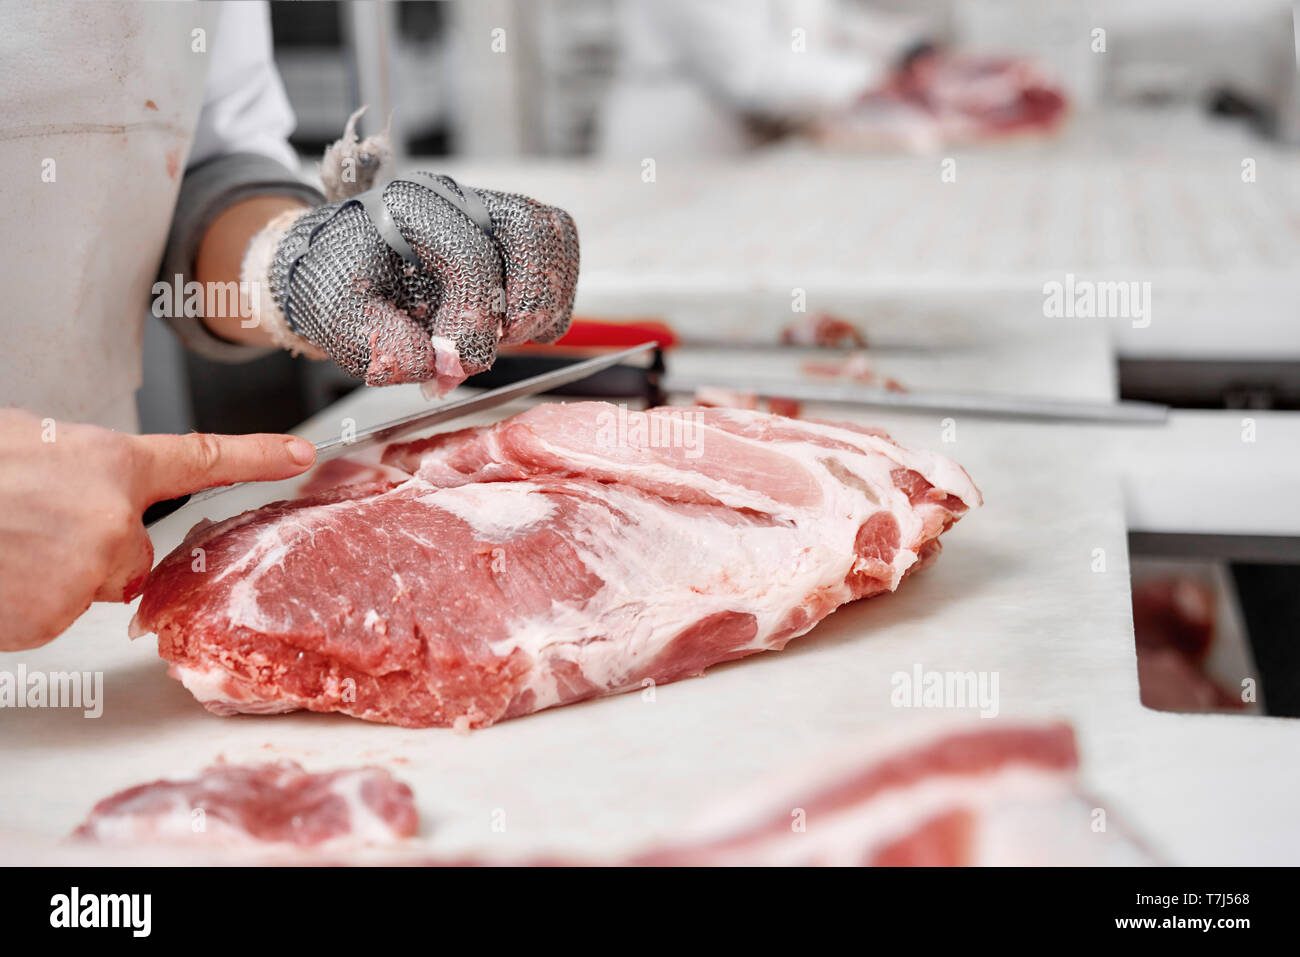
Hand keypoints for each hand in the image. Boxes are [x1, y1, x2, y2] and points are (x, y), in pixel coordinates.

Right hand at [0, 409, 315, 650]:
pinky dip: (21, 602)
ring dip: (49, 574)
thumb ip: (76, 469)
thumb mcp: (25, 444)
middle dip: (89, 548)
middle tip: (24, 526)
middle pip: (130, 552)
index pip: (201, 458)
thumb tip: (83, 484)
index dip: (256, 456)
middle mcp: (114, 519)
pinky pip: (49, 614)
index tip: (300, 454)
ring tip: (1, 545)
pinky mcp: (55, 616)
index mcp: (108, 463)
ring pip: (87, 584)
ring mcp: (87, 571)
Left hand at [251, 175, 578, 393]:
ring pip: (551, 234)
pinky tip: (522, 328)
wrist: (338, 259)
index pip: (469, 256)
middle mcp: (456, 197)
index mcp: (409, 208)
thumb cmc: (341, 283)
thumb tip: (432, 366)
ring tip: (514, 337)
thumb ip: (380, 345)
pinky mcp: (509, 229)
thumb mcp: (337, 318)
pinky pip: (557, 248)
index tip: (455, 365)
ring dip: (546, 297)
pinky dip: (553, 293)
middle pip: (528, 228)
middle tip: (505, 342)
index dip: (472, 320)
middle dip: (528, 298)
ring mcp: (487, 207)